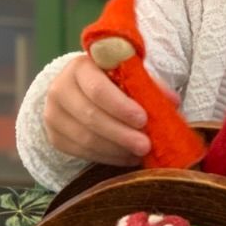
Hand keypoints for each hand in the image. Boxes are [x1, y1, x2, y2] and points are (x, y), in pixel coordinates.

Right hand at [44, 54, 177, 166]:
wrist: (78, 91)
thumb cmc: (110, 81)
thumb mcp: (126, 76)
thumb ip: (148, 85)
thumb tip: (173, 101)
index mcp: (80, 67)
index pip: (98, 89)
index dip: (120, 106)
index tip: (143, 119)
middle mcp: (60, 89)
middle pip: (91, 116)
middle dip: (122, 133)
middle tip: (146, 145)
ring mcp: (53, 115)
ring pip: (86, 139)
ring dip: (117, 149)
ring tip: (139, 152)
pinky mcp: (54, 137)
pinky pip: (82, 153)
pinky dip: (108, 157)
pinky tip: (126, 157)